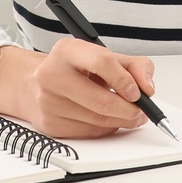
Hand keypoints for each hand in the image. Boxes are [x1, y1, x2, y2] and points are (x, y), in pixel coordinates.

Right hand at [0, 39, 156, 138]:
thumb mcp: (104, 56)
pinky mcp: (49, 124)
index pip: (102, 62)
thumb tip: (148, 87)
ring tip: (130, 115)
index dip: (125, 80)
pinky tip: (109, 119)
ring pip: (97, 120)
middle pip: (101, 100)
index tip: (139, 92)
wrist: (33, 83)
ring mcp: (48, 101)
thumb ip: (135, 66)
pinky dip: (106, 128)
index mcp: (67, 50)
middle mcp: (52, 74)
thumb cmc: (74, 68)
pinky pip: (88, 132)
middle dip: (129, 110)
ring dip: (121, 121)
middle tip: (142, 111)